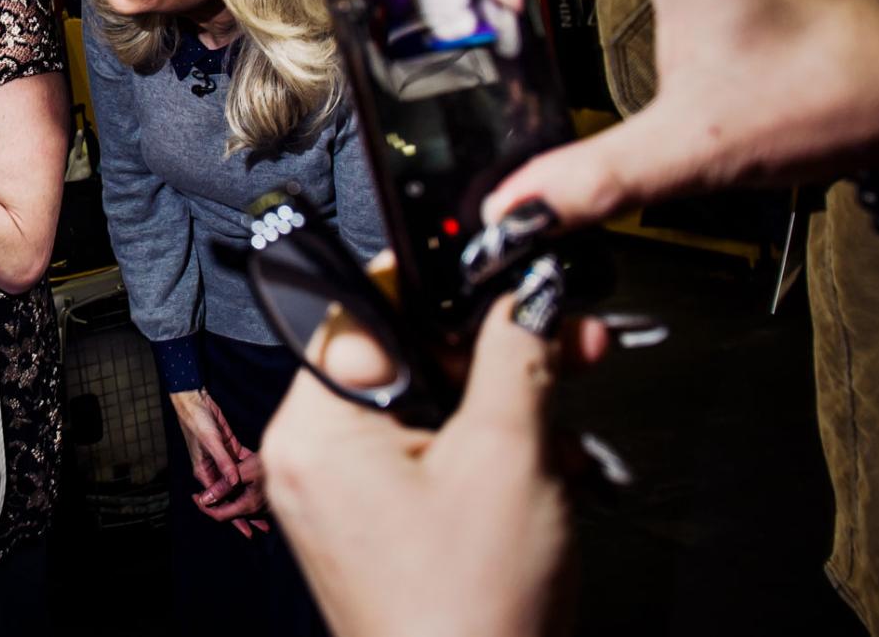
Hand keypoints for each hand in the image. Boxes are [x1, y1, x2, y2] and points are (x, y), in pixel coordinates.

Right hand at [169, 389, 270, 537]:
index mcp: (203, 471)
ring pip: (239, 482)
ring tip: (266, 509)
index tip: (247, 529)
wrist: (196, 400)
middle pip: (231, 495)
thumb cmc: (198, 421)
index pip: (220, 499)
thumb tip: (235, 483)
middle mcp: (213, 469)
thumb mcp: (211, 442)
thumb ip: (223, 463)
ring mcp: (223, 459)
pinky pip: (243, 464)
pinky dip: (253, 472)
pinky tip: (266, 479)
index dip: (233, 515)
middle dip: (245, 511)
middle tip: (261, 527)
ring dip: (251, 493)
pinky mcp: (230, 448)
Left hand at [261, 291, 605, 636]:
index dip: (435, 288)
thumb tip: (523, 299)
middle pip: (403, 359)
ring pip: (427, 409)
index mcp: (315, 428)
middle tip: (562, 338)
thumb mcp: (507, 457)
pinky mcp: (376, 526)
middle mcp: (312, 457)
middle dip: (491, 354)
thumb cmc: (471, 612)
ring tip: (566, 429)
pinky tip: (549, 469)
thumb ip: (514, 358)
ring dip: (504, 408)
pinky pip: (429, 458)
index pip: (363, 311)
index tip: (494, 275)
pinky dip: (487, 455)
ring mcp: (342, 495)